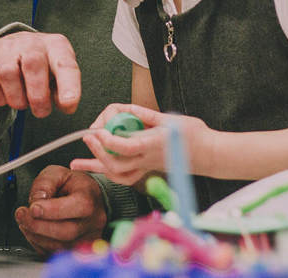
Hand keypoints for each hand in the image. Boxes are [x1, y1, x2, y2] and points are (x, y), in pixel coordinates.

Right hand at [0, 32, 80, 116]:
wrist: (17, 47)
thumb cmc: (43, 65)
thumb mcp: (60, 74)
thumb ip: (65, 90)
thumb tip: (65, 105)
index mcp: (56, 46)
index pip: (64, 64)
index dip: (68, 86)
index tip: (68, 104)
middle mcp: (31, 42)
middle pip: (33, 65)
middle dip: (37, 97)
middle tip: (40, 111)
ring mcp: (7, 46)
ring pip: (8, 74)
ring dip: (17, 98)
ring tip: (22, 102)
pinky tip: (7, 96)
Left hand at [15, 166, 106, 254]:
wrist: (88, 198)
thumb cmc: (74, 186)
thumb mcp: (58, 173)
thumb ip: (45, 183)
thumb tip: (36, 200)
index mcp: (89, 199)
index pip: (76, 207)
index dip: (52, 210)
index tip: (32, 207)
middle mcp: (92, 221)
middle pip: (66, 232)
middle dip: (38, 225)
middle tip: (21, 215)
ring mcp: (87, 238)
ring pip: (59, 246)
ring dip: (36, 235)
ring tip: (25, 221)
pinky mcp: (77, 250)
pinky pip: (55, 253)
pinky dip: (39, 244)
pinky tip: (33, 231)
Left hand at [71, 104, 212, 185]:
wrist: (209, 155)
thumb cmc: (194, 134)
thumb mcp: (170, 119)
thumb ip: (146, 115)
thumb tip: (127, 110)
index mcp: (153, 144)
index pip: (126, 146)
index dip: (108, 139)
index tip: (99, 130)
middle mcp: (148, 159)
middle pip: (116, 163)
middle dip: (98, 151)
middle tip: (88, 136)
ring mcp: (148, 168)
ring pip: (117, 174)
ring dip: (96, 167)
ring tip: (78, 162)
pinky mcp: (148, 171)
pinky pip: (124, 177)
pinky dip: (108, 172)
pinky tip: (96, 167)